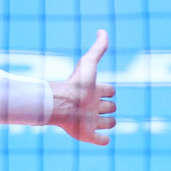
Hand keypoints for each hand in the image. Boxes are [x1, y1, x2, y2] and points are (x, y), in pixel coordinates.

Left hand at [52, 29, 116, 145]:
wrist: (60, 103)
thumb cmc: (75, 84)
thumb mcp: (88, 64)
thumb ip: (97, 49)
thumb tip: (102, 30)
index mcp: (94, 91)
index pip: (109, 91)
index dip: (109, 90)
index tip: (106, 89)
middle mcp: (93, 106)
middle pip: (110, 107)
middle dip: (109, 106)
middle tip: (101, 105)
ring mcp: (91, 122)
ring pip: (107, 124)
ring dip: (108, 123)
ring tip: (103, 121)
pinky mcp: (88, 135)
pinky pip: (100, 140)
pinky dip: (103, 140)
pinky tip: (103, 138)